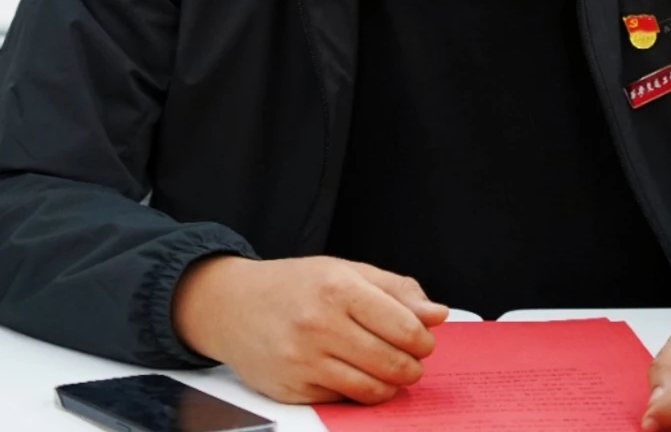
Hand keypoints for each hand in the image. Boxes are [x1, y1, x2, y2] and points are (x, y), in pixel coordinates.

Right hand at [172, 255, 448, 404]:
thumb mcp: (346, 270)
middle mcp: (319, 324)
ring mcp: (304, 360)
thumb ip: (396, 290)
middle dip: (411, 366)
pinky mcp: (293, 389)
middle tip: (410, 359)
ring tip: (388, 370)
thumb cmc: (295, 285)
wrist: (233, 305)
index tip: (424, 340)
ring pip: (371, 389)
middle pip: (392, 362)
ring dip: (390, 384)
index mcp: (338, 287)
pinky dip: (357, 391)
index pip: (404, 327)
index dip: (423, 339)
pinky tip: (353, 372)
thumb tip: (437, 314)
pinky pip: (343, 399)